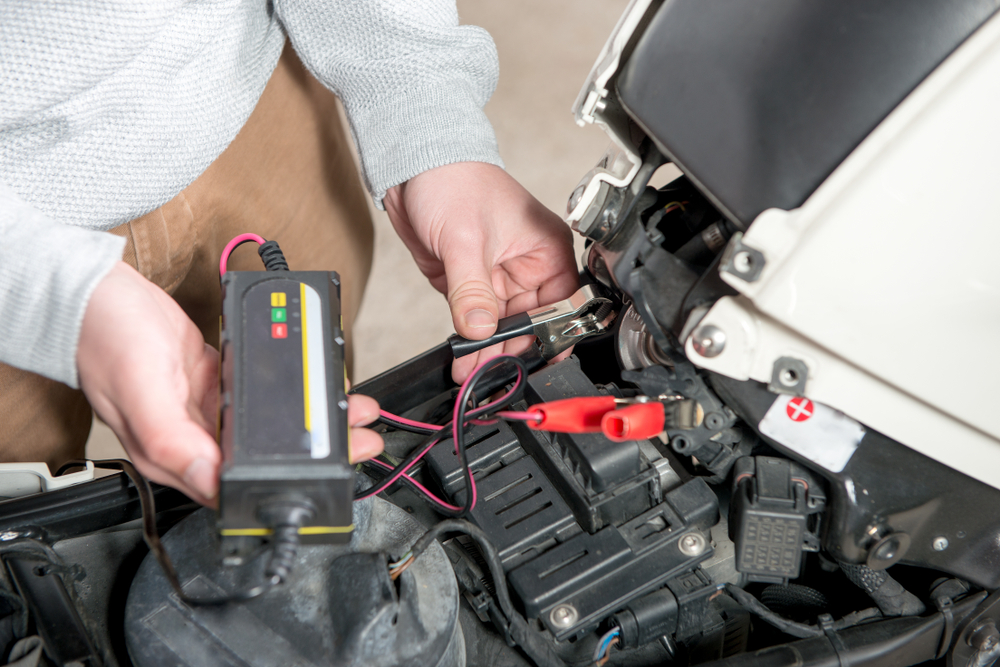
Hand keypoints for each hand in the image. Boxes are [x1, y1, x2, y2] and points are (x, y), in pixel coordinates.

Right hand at [77, 262, 382, 504]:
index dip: (287, 485)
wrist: (95, 294)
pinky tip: (317, 386)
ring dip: (314, 421)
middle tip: (361, 441)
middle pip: (266, 457)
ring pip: (270, 428)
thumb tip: (212, 480)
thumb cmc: (104, 342)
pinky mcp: (215, 381)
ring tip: (354, 411)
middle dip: (320, 451)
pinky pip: (262, 395)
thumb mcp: (142, 394)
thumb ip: (174, 441)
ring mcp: (206, 409)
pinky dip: (295, 393)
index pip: (238, 487)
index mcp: (175, 456)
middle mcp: (193, 439)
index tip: (332, 474)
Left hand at [384, 162, 578, 381]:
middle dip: (510, 350)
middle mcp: (527, 266)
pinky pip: (475, 320)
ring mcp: (497, 276)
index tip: (531, 360)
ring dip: (486, 351)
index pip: (560, 305)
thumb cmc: (454, 180)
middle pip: (529, 323)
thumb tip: (480, 329)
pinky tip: (462, 358)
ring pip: (500, 327)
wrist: (414, 166)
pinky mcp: (470, 282)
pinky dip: (469, 340)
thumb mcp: (466, 239)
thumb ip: (473, 290)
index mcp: (545, 250)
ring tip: (471, 372)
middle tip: (489, 372)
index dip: (548, 335)